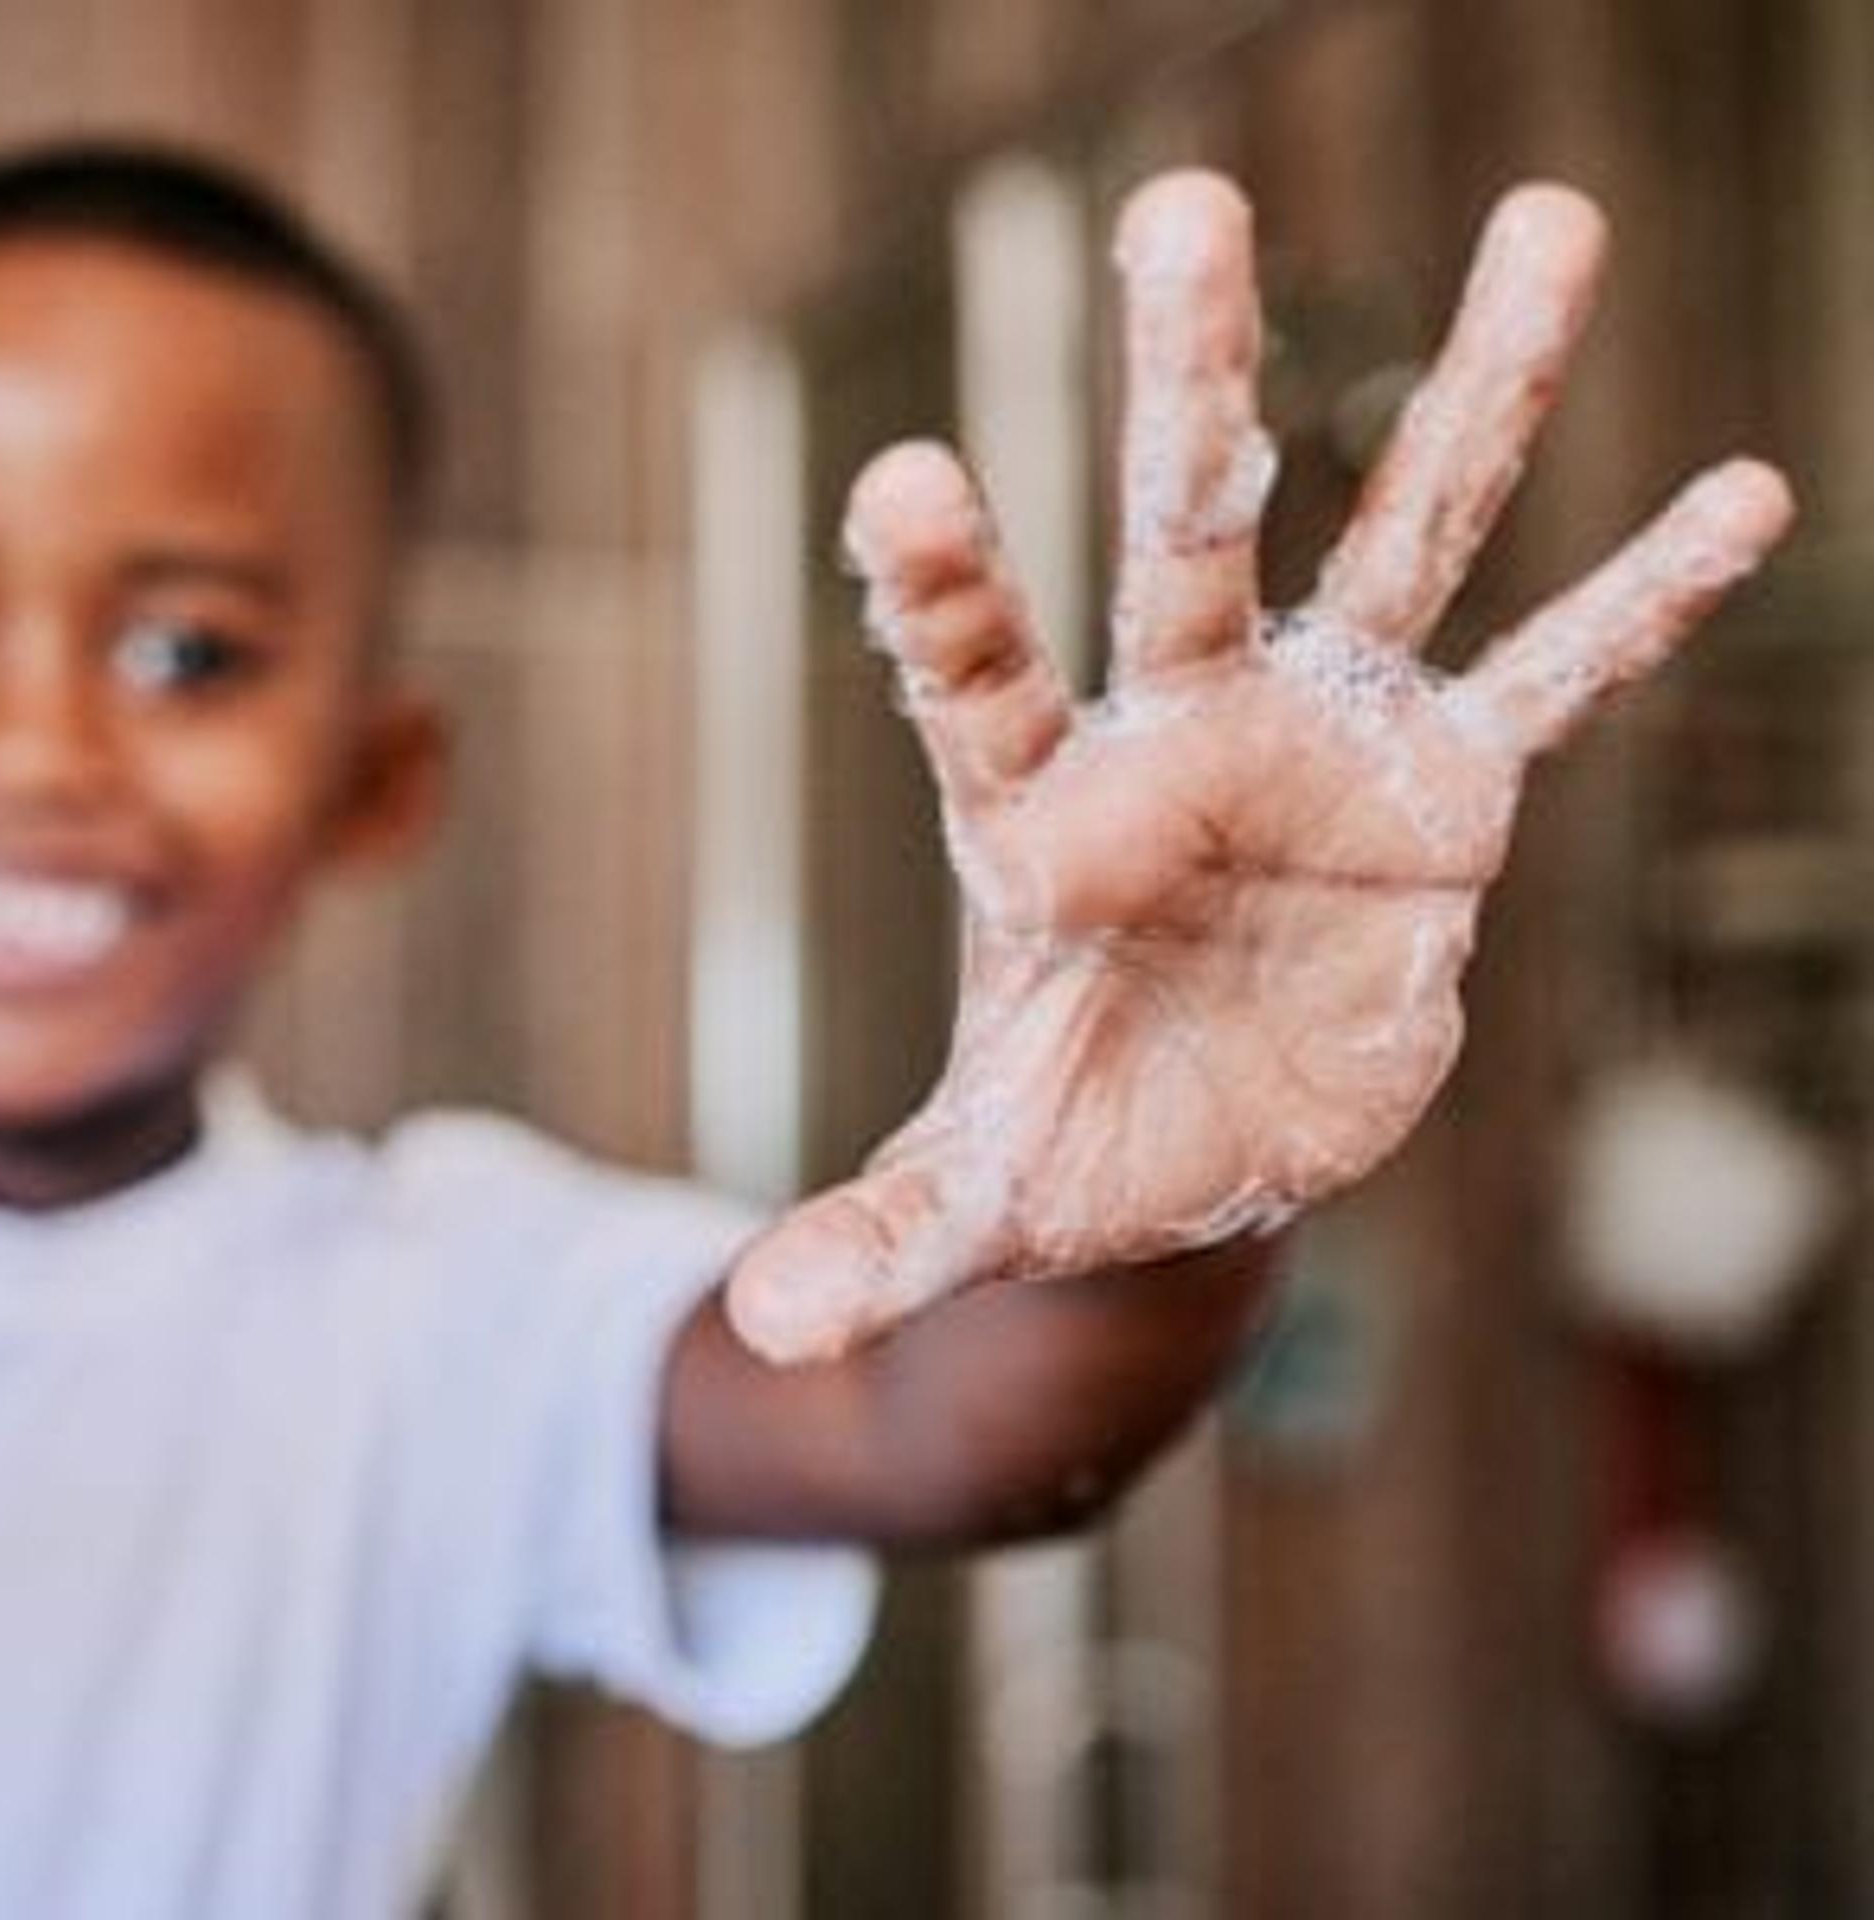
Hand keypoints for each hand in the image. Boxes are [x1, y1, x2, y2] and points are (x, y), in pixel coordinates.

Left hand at [724, 172, 1792, 1363]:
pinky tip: (1739, 491)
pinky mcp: (1446, 806)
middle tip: (1186, 201)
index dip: (948, 592)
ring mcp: (1324, 749)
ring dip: (1476, 391)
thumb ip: (878, 1242)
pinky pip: (1555, 687)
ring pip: (1401, 538)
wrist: (1178, 1161)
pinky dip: (1641, 603)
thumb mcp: (970, 1206)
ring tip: (1554, 217)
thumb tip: (766, 1328)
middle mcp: (1180, 738)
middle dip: (1190, 379)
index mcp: (1038, 817)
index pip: (977, 680)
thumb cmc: (1055, 1152)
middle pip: (1183, 533)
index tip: (904, 478)